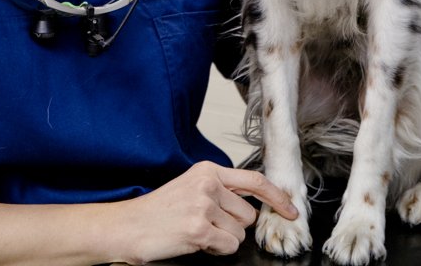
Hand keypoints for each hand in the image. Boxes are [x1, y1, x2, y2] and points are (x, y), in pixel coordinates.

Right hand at [108, 161, 298, 263]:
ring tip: (197, 232)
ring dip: (223, 239)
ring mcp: (203, 205)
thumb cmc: (158, 211)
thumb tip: (252, 205)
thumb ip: (220, 190)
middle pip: (248, 214)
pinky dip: (216, 249)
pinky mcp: (199, 228)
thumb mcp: (190, 188)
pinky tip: (196, 242)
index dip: (277, 196)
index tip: (291, 208)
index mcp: (207, 170)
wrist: (128, 226)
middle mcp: (207, 184)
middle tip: (206, 224)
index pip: (254, 180)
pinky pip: (228, 246)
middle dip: (233, 226)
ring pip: (239, 233)